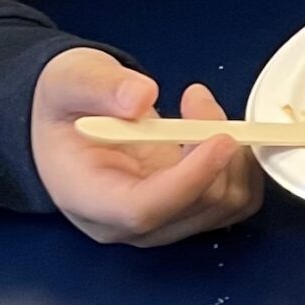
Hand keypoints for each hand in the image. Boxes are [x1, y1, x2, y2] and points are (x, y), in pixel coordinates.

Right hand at [30, 46, 263, 246]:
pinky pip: (233, 201)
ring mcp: (159, 221)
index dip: (189, 179)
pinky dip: (240, 165)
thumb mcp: (69, 81)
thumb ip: (100, 88)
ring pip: (223, 206)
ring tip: (200, 108)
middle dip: (213, 148)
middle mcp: (125, 223)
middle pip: (193, 208)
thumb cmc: (64, 106)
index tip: (220, 138)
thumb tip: (141, 98)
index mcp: (87, 197)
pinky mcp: (185, 210)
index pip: (143, 210)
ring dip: (231, 154)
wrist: (65, 122)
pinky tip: (215, 130)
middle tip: (196, 99)